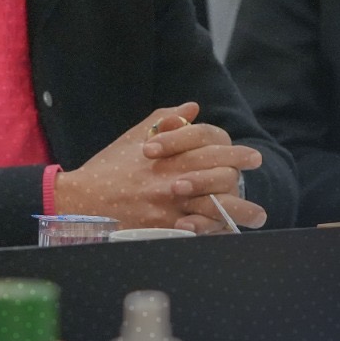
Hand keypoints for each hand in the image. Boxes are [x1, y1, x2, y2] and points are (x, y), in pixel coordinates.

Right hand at [53, 102, 264, 229]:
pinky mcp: (163, 228)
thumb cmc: (108, 166)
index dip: (236, 152)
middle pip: (221, 177)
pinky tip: (227, 232)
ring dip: (241, 212)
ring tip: (257, 216)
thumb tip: (192, 108)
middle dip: (245, 180)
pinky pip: (198, 232)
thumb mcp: (133, 137)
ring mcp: (169, 206)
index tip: (252, 157)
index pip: (212, 149)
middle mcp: (172, 179)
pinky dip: (215, 232)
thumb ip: (165, 120)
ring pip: (216, 208)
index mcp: (167, 155)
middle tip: (258, 183)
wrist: (81, 200)